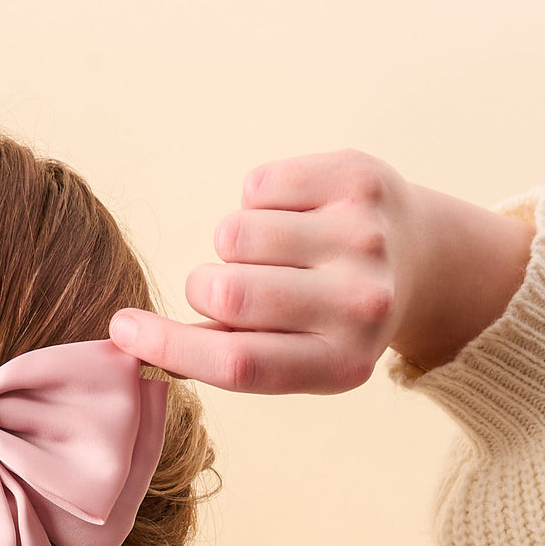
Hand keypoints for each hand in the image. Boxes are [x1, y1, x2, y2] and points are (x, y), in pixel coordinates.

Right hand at [108, 149, 432, 393]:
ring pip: (233, 234)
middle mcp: (361, 305)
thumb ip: (221, 356)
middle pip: (226, 294)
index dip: (167, 347)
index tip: (123, 329)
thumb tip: (132, 339)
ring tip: (270, 254)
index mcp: (340, 364)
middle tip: (225, 289)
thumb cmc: (327, 320)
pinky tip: (293, 217)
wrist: (421, 261)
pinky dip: (257, 202)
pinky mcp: (359, 181)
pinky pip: (256, 186)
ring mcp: (364, 239)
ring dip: (233, 245)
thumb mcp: (290, 360)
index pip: (235, 364)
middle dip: (203, 288)